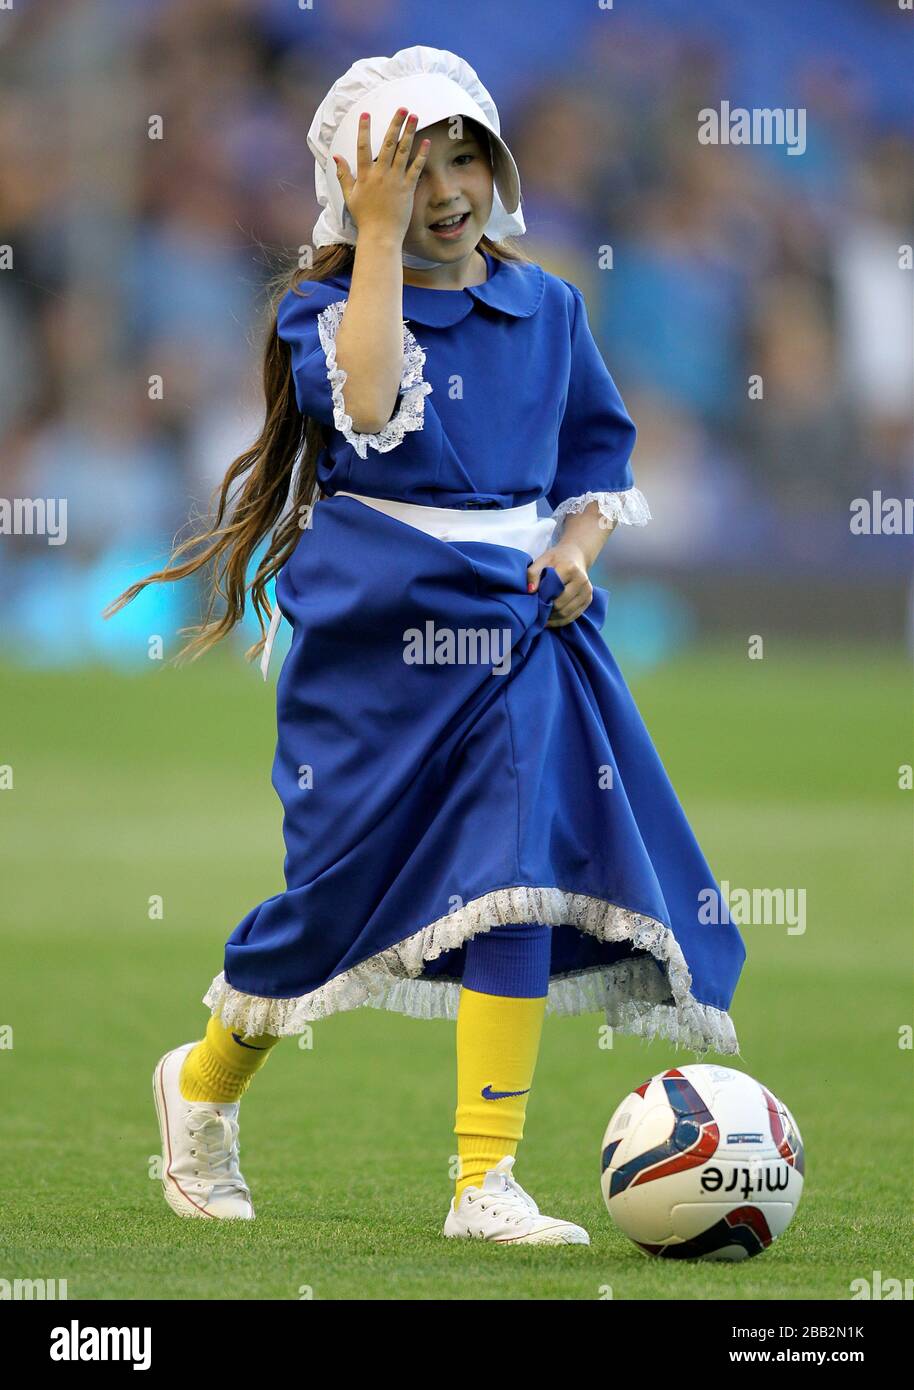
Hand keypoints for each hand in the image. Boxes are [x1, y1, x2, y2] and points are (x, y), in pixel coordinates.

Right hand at [333, 108, 430, 243]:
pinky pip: (415, 168)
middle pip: (388, 143)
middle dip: (395, 124)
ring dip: (409, 132)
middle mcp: (380, 174)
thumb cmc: (364, 218)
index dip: (364, 130)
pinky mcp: (407, 189)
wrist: (379, 235)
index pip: (362, 147)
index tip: (366, 114)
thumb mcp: (349, 196)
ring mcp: (395, 181)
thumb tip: (336, 156)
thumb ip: (343, 175)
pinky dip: (421, 155)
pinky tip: (426, 142)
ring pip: (403, 151)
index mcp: (365, 175)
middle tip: (402, 108)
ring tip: (415, 116)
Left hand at [527, 542, 593, 626]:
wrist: (576, 555)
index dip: (542, 599)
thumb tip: (530, 590)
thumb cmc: (556, 559)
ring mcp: (587, 591)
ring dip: (552, 618)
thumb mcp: (542, 560)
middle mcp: (582, 581)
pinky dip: (560, 621)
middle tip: (536, 611)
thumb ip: (533, 573)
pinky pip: (573, 616)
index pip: (553, 591)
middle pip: (560, 605)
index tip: (534, 601)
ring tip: (541, 617)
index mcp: (570, 569)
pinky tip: (550, 620)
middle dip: (546, 610)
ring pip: (566, 613)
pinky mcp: (588, 600)